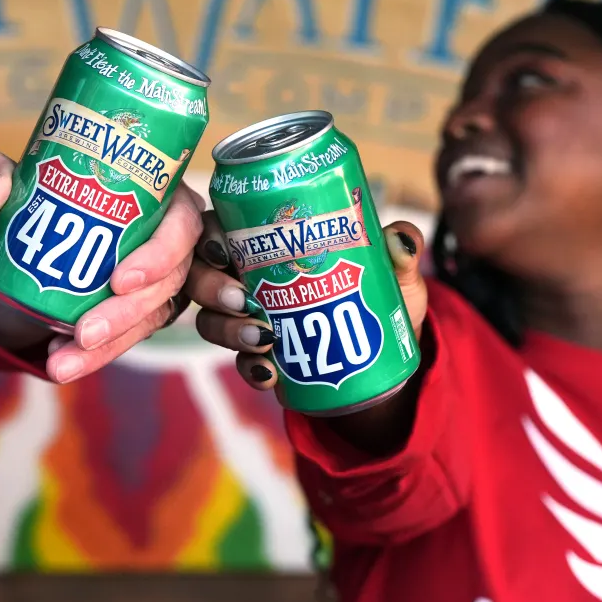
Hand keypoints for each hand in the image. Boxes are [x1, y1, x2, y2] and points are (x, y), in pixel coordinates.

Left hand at [0, 150, 205, 382]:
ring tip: (63, 361)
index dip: (160, 256)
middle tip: (84, 331)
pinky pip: (127, 339)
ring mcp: (158, 281)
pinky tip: (62, 362)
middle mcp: (167, 241)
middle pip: (169, 282)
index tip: (118, 280)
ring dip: (109, 345)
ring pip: (149, 319)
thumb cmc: (36, 194)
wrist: (28, 240)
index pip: (182, 225)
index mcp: (159, 196)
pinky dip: (95, 357)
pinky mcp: (141, 313)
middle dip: (126, 314)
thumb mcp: (8, 180)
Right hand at [184, 209, 427, 389]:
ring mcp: (246, 320)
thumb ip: (399, 253)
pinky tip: (271, 374)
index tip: (224, 248)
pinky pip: (239, 362)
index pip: (219, 227)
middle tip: (242, 298)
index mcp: (266, 242)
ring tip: (263, 338)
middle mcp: (245, 277)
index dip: (208, 235)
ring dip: (228, 329)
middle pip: (200, 275)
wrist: (382, 359)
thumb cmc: (377, 299)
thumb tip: (400, 240)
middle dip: (211, 287)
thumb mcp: (393, 274)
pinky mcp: (258, 358)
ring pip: (210, 319)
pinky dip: (251, 368)